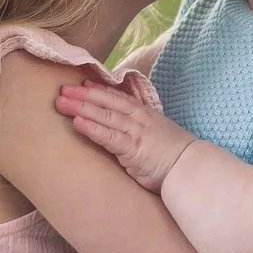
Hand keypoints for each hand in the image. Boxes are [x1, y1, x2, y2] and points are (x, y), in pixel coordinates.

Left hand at [54, 81, 197, 191]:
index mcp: (144, 113)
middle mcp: (138, 118)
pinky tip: (77, 122)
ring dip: (81, 107)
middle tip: (62, 89)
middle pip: (107, 102)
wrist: (191, 168)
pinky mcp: (132, 149)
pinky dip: (92, 128)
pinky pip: (108, 136)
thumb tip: (123, 127)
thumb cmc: (174, 154)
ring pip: (104, 115)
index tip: (82, 84)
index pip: (117, 97)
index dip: (98, 90)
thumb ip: (140, 127)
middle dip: (83, 95)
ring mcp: (135, 132)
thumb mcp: (157, 132)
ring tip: (62, 102)